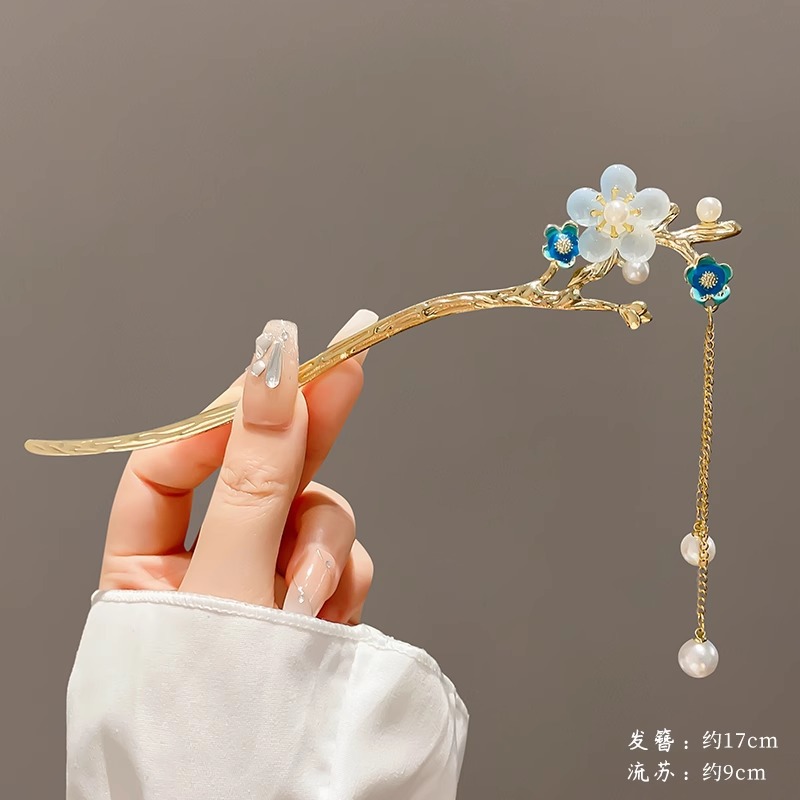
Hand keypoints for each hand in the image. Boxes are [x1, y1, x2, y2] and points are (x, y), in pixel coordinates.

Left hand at [99, 309, 377, 623]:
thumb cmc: (218, 708)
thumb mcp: (229, 584)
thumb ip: (255, 482)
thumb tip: (269, 378)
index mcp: (146, 566)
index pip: (171, 465)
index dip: (223, 423)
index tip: (278, 381)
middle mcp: (206, 565)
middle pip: (256, 472)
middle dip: (303, 430)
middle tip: (348, 360)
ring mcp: (267, 579)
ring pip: (312, 515)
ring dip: (324, 546)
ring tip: (313, 595)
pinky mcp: (315, 598)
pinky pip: (341, 557)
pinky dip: (343, 580)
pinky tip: (328, 617)